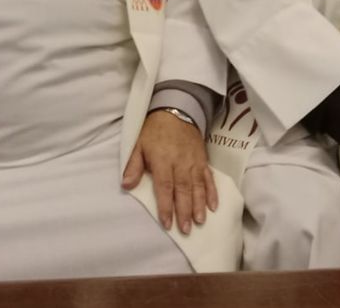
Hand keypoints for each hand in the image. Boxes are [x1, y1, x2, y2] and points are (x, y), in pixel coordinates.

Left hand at [122, 110, 216, 234]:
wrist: (176, 110)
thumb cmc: (154, 131)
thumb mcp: (138, 145)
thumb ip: (133, 166)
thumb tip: (126, 185)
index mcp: (162, 160)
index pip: (165, 186)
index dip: (166, 205)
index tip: (167, 223)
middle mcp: (180, 163)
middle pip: (183, 190)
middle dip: (184, 211)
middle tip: (185, 229)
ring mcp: (194, 162)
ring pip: (198, 186)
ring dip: (199, 205)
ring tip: (199, 222)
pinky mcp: (203, 160)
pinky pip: (209, 178)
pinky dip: (212, 192)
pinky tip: (213, 206)